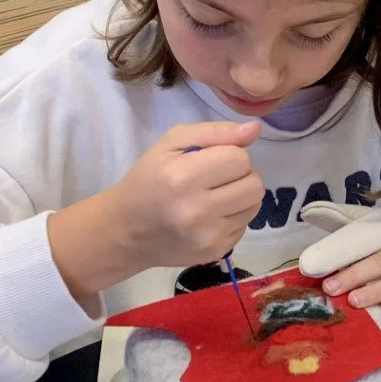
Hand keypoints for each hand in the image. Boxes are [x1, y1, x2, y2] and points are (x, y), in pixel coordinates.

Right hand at [49, 121, 263, 308]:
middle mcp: (196, 211)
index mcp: (182, 177)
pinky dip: (233, 215)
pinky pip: (245, 225)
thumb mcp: (171, 143)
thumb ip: (214, 132)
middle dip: (241, 175)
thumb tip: (254, 129)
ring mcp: (207, 236)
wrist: (126, 230)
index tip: (211, 159)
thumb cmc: (148, 179)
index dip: (230, 153)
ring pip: (255, 205)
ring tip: (215, 195)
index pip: (239, 159)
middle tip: (216, 177)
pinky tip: (211, 215)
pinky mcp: (215, 252)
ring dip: (241, 195)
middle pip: (254, 184)